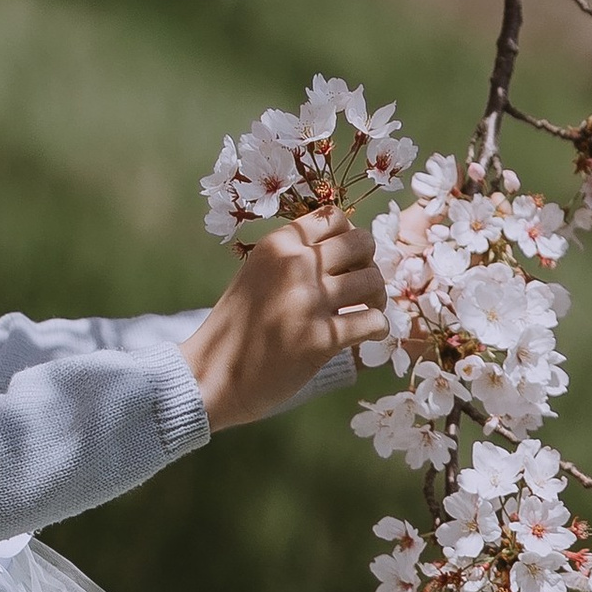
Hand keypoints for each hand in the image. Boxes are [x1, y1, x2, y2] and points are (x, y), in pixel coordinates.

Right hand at [180, 211, 387, 433]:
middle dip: (368, 264)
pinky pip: (374, 321)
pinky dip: (378, 328)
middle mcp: (295, 264)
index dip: (349, 237)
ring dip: (377, 297)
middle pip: (362, 243)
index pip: (334, 216)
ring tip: (367, 312)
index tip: (347, 260)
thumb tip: (345, 255)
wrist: (212, 375)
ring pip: (373, 280)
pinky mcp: (321, 339)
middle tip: (362, 288)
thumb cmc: (236, 327)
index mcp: (278, 244)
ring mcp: (309, 301)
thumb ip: (292, 260)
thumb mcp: (257, 274)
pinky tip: (367, 336)